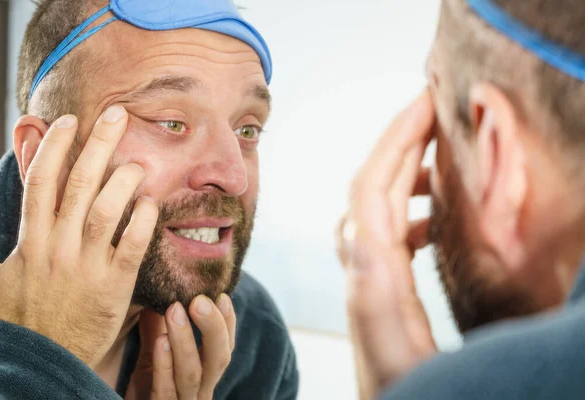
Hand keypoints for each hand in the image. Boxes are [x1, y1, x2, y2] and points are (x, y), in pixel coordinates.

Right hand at [0, 107, 157, 367]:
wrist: (44, 362)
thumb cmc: (22, 322)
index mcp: (31, 242)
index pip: (42, 184)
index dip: (55, 149)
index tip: (69, 123)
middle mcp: (57, 247)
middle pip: (79, 184)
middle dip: (99, 145)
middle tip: (118, 115)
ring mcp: (86, 266)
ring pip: (106, 211)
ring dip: (124, 181)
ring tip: (140, 161)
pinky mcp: (113, 286)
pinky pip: (131, 247)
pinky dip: (143, 224)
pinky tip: (153, 205)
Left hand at [125, 294, 235, 399]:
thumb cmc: (142, 390)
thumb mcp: (152, 355)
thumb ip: (159, 326)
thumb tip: (163, 286)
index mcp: (203, 375)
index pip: (224, 346)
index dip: (228, 322)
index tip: (223, 295)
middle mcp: (199, 391)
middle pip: (218, 359)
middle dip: (213, 328)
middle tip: (200, 300)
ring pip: (192, 374)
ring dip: (186, 340)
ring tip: (175, 310)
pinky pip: (165, 390)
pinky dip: (164, 365)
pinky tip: (160, 341)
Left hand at [336, 91, 436, 398]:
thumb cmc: (402, 389)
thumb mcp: (402, 349)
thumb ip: (381, 297)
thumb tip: (363, 244)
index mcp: (369, 274)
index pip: (372, 188)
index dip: (395, 140)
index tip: (423, 102)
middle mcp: (364, 268)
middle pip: (374, 186)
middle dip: (403, 141)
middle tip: (435, 109)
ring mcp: (371, 276)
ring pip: (381, 205)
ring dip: (407, 170)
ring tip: (442, 151)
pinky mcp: (381, 288)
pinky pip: (391, 231)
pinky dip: (412, 209)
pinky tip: (435, 215)